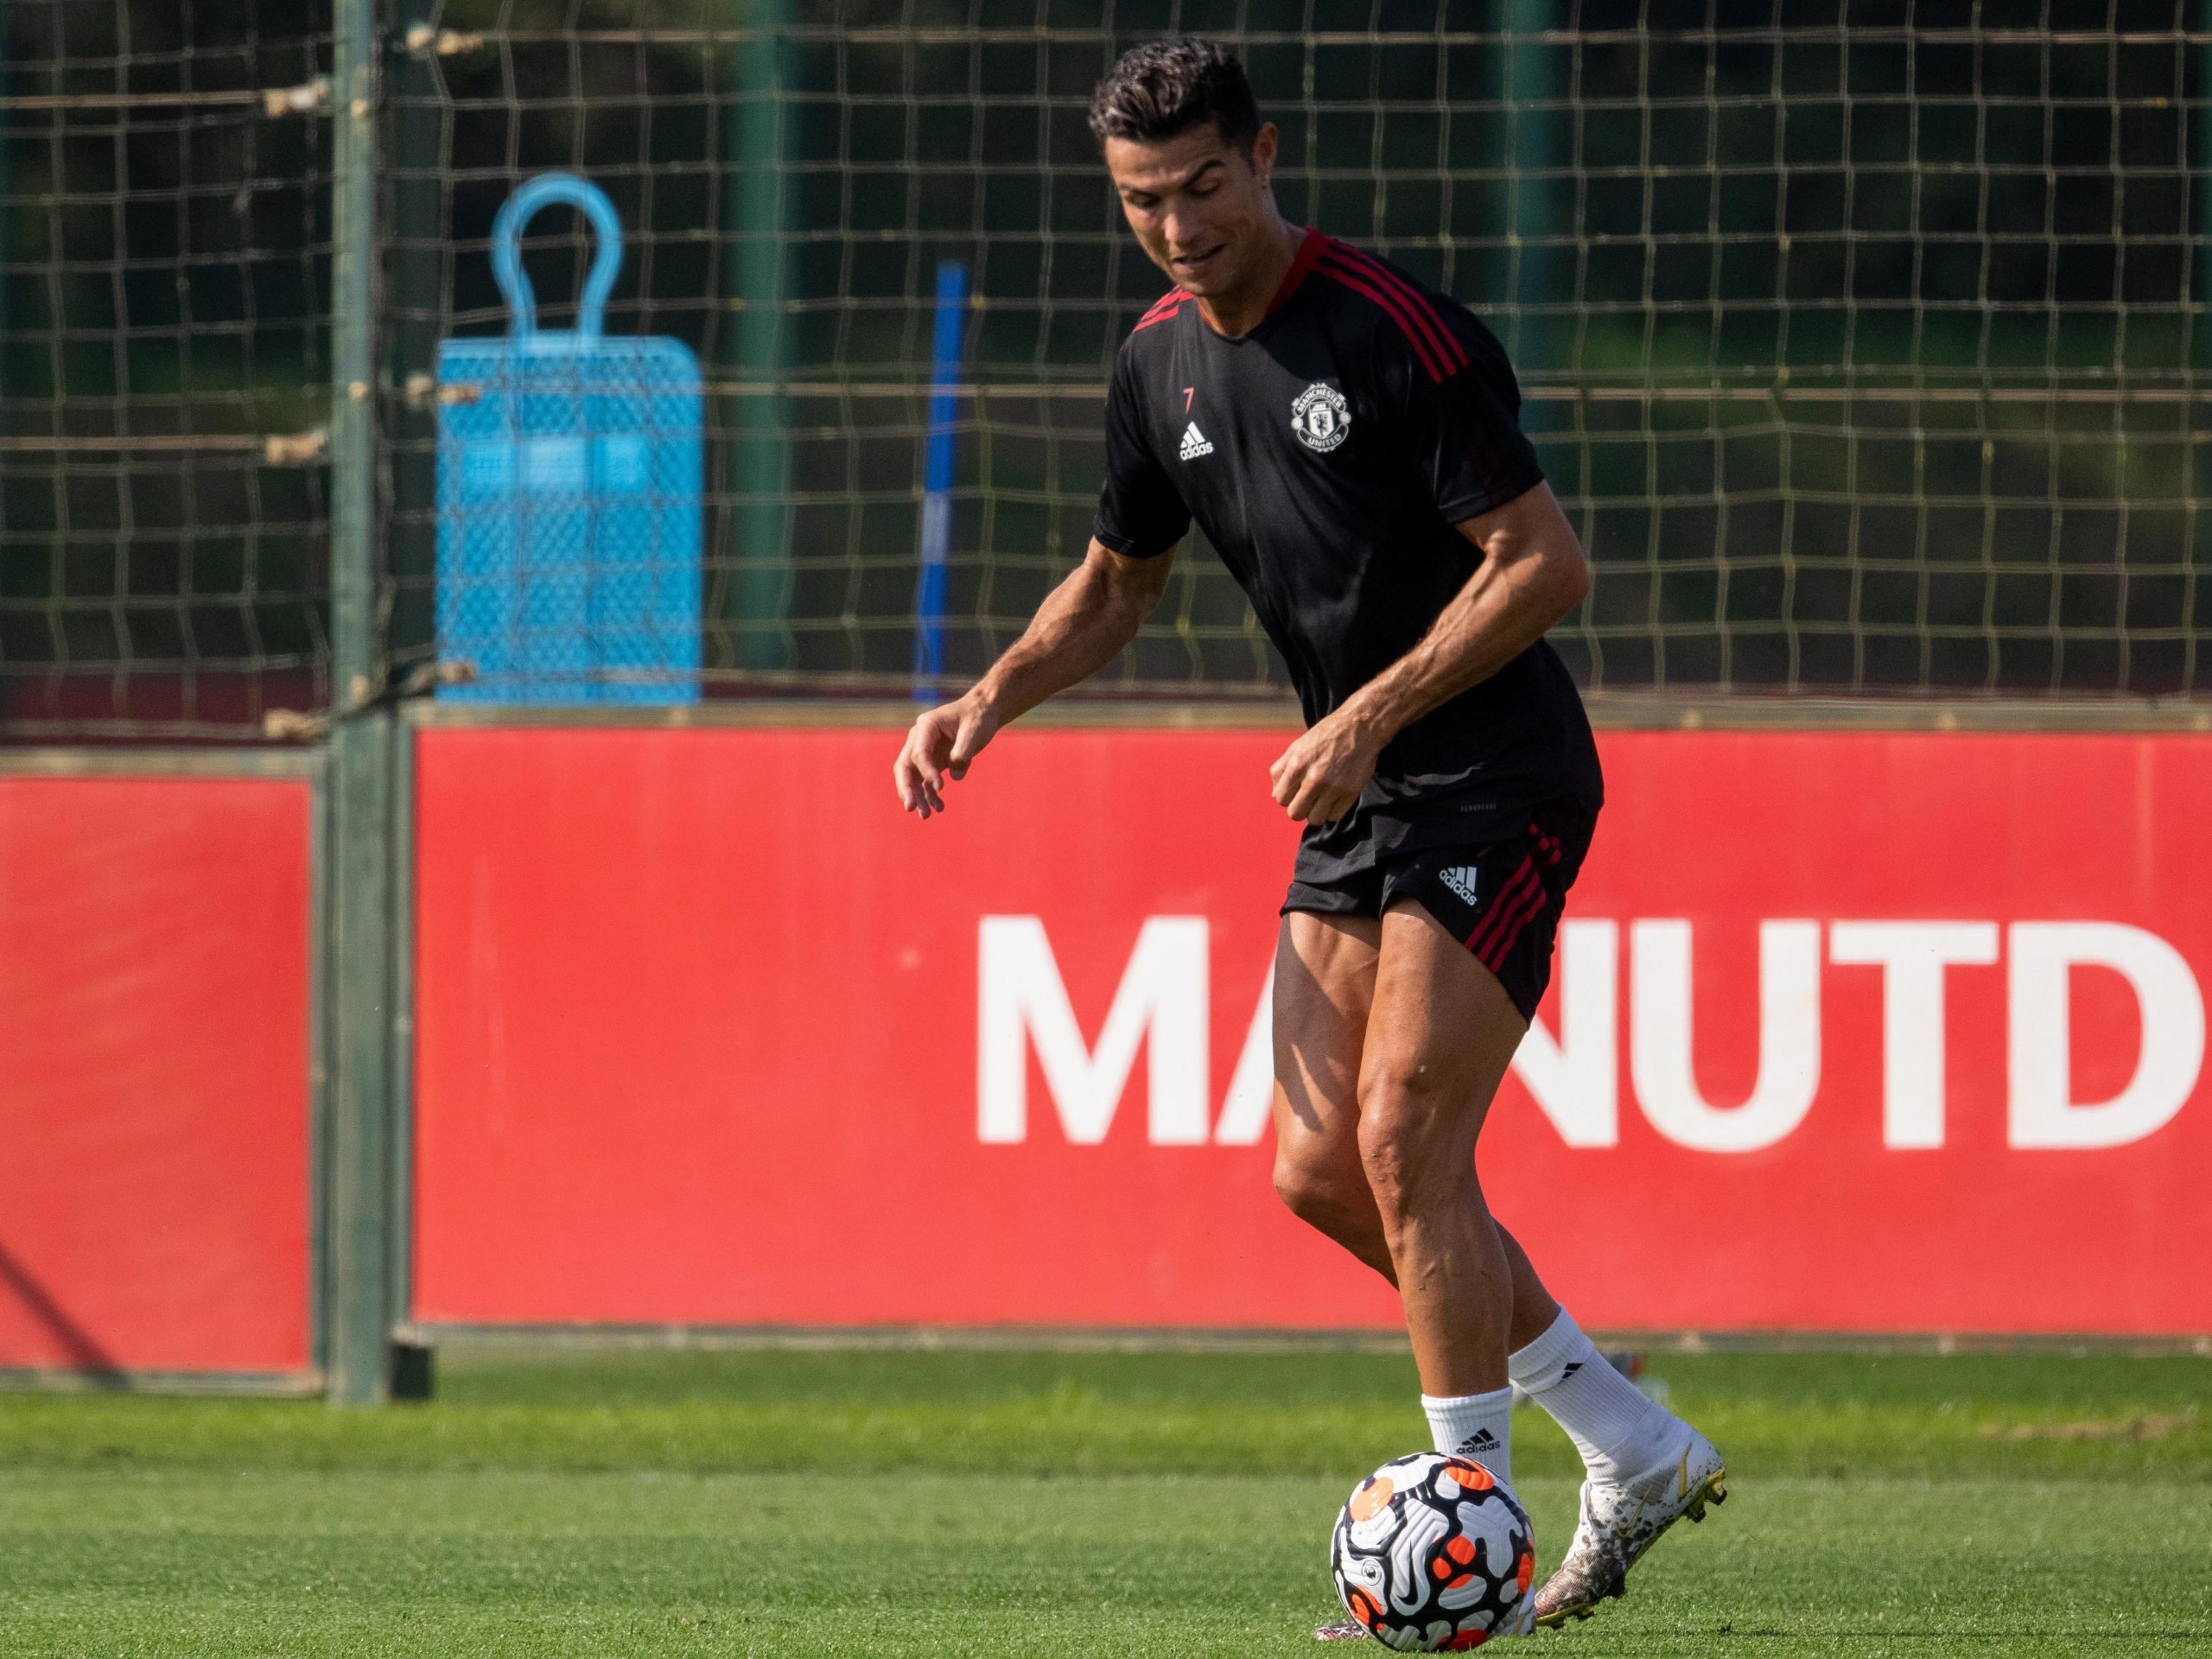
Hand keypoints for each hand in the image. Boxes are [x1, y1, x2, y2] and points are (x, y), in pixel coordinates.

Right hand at [893, 694, 999, 818]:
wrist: (983, 712)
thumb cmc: (978, 717)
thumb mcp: (974, 731)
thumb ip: (963, 752)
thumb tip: (955, 776)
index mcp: (927, 726)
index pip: (919, 753)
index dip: (927, 771)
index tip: (941, 787)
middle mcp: (920, 739)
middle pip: (905, 766)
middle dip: (906, 788)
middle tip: (911, 807)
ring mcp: (925, 751)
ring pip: (912, 777)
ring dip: (917, 797)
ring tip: (926, 816)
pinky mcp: (933, 762)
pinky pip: (926, 782)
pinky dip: (930, 795)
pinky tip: (939, 807)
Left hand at [1268, 706, 1381, 824]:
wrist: (1359, 727)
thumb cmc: (1326, 736)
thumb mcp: (1296, 746)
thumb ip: (1281, 770)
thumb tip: (1276, 795)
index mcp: (1296, 765)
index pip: (1280, 799)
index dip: (1286, 796)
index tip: (1295, 790)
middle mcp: (1314, 779)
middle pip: (1295, 813)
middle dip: (1299, 807)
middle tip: (1307, 797)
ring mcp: (1333, 788)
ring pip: (1314, 820)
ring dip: (1315, 812)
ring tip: (1321, 799)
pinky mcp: (1350, 793)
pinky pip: (1334, 817)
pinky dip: (1332, 811)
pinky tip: (1334, 798)